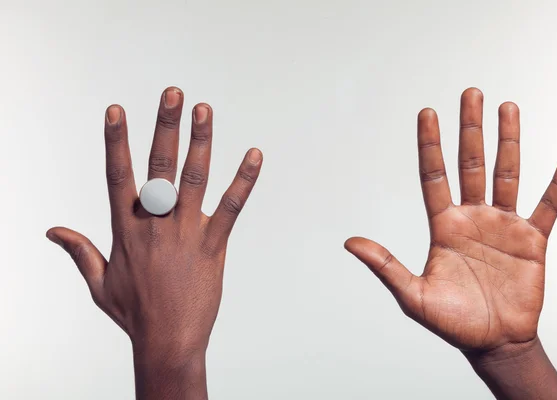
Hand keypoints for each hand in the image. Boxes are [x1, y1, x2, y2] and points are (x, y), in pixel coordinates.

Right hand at [46, 87, 262, 398]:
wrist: (168, 341)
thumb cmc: (134, 313)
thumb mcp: (99, 282)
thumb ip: (79, 250)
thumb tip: (52, 230)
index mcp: (127, 229)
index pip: (117, 175)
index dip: (116, 141)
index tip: (117, 110)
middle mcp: (155, 224)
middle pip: (158, 167)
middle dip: (165, 127)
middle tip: (173, 93)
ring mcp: (186, 233)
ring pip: (194, 180)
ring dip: (200, 142)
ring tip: (204, 110)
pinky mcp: (214, 246)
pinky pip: (231, 209)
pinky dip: (244, 181)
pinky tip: (254, 156)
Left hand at [345, 88, 556, 352]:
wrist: (493, 342)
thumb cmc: (452, 322)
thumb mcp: (412, 295)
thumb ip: (385, 265)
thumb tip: (349, 242)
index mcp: (443, 226)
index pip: (434, 176)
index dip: (430, 145)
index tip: (427, 113)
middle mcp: (472, 217)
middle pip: (470, 164)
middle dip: (470, 129)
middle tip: (470, 94)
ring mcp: (503, 225)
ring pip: (506, 174)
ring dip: (508, 141)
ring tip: (508, 107)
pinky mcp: (532, 239)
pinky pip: (549, 205)